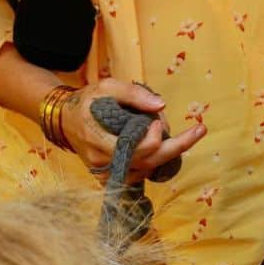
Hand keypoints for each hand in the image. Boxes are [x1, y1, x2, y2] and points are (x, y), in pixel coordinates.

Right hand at [59, 79, 205, 178]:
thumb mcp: (108, 87)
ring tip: (172, 134)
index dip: (154, 136)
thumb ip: (134, 94)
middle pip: (148, 163)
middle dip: (177, 147)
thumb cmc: (87, 101)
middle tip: (199, 130)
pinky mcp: (108, 177)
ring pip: (145, 171)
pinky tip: (160, 148)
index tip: (156, 120)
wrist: (64, 120)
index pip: (138, 150)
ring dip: (163, 153)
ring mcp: (105, 173)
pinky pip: (137, 176)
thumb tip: (161, 105)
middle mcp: (102, 162)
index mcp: (99, 139)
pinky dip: (152, 162)